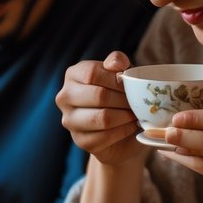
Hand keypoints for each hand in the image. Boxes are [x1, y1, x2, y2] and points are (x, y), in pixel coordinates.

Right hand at [55, 50, 146, 166]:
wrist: (118, 127)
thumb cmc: (118, 94)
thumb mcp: (119, 74)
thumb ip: (117, 62)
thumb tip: (117, 62)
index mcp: (72, 75)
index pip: (92, 73)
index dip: (116, 79)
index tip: (131, 85)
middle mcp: (65, 97)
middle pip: (98, 95)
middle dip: (124, 99)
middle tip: (138, 102)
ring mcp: (69, 120)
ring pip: (102, 118)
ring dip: (125, 116)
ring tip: (135, 114)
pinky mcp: (80, 140)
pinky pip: (105, 136)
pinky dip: (123, 131)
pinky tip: (130, 126)